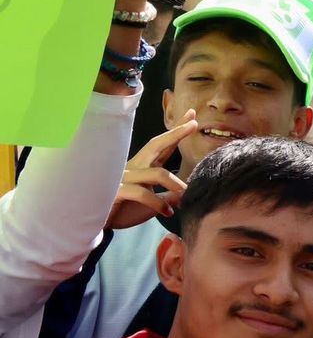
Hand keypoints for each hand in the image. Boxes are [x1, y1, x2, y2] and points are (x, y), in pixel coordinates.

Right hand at [106, 113, 198, 228]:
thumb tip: (184, 195)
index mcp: (142, 167)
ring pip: (157, 173)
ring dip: (175, 184)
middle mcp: (133, 167)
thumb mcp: (152, 203)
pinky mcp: (116, 191)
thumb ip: (167, 196)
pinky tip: (168, 212)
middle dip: (175, 133)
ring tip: (186, 196)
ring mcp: (124, 177)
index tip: (192, 115)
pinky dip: (158, 203)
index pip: (162, 146)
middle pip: (156, 145)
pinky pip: (141, 192)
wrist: (93, 222)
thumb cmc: (123, 210)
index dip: (177, 131)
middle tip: (195, 123)